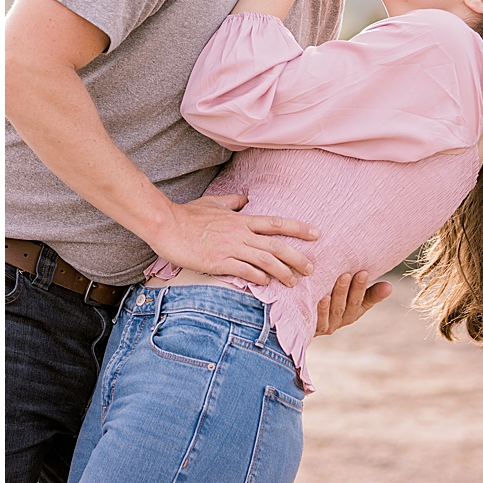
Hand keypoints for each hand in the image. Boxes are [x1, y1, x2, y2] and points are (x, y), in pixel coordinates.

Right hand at [145, 193, 318, 286]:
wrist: (166, 225)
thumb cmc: (187, 214)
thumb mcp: (212, 202)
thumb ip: (230, 201)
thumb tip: (244, 198)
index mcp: (240, 220)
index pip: (276, 223)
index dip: (298, 228)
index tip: (317, 234)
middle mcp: (240, 234)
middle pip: (277, 246)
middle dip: (298, 258)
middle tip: (311, 268)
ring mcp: (230, 248)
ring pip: (266, 261)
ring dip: (283, 272)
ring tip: (293, 282)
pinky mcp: (219, 262)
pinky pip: (246, 271)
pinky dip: (259, 278)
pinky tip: (265, 284)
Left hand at [315, 270, 391, 335]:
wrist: (297, 320)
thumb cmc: (327, 302)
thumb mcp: (349, 298)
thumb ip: (368, 293)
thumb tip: (390, 286)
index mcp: (351, 313)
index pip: (361, 301)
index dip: (363, 288)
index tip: (364, 271)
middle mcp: (340, 320)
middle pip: (348, 305)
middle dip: (352, 288)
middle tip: (352, 272)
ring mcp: (326, 325)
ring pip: (335, 310)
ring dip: (339, 294)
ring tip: (341, 278)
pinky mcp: (312, 329)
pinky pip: (318, 320)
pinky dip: (321, 309)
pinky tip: (322, 297)